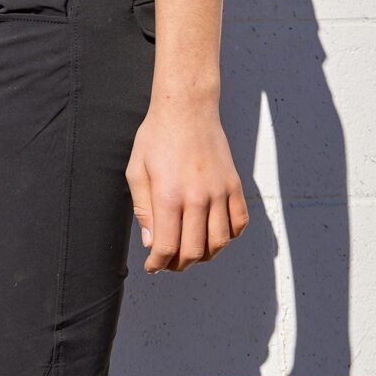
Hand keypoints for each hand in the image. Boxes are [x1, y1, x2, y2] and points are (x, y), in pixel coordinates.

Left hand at [125, 100, 248, 273]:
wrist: (186, 108)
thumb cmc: (156, 136)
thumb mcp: (136, 170)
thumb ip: (143, 209)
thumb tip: (151, 243)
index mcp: (169, 195)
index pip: (167, 246)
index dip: (158, 263)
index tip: (152, 267)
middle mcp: (198, 198)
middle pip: (194, 251)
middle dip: (179, 264)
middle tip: (169, 262)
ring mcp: (219, 192)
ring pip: (219, 243)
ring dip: (204, 255)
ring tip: (190, 251)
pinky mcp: (234, 185)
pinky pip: (238, 223)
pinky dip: (229, 236)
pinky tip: (213, 233)